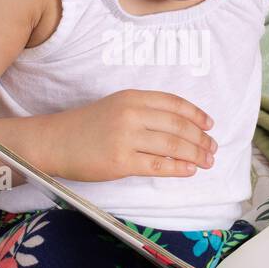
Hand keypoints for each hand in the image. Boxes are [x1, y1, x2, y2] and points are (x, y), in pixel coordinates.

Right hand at [44, 89, 217, 181]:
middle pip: (178, 126)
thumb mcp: (116, 106)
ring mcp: (126, 138)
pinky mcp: (120, 161)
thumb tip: (180, 126)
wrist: (55, 141)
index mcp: (132, 97)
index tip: (210, 125)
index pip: (174, 103)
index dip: (196, 115)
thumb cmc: (87, 126)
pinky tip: (189, 171)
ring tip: (207, 161)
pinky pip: (157, 165)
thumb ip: (144, 111)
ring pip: (172, 146)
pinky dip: (177, 168)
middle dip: (201, 139)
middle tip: (213, 148)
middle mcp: (131, 114)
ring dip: (195, 154)